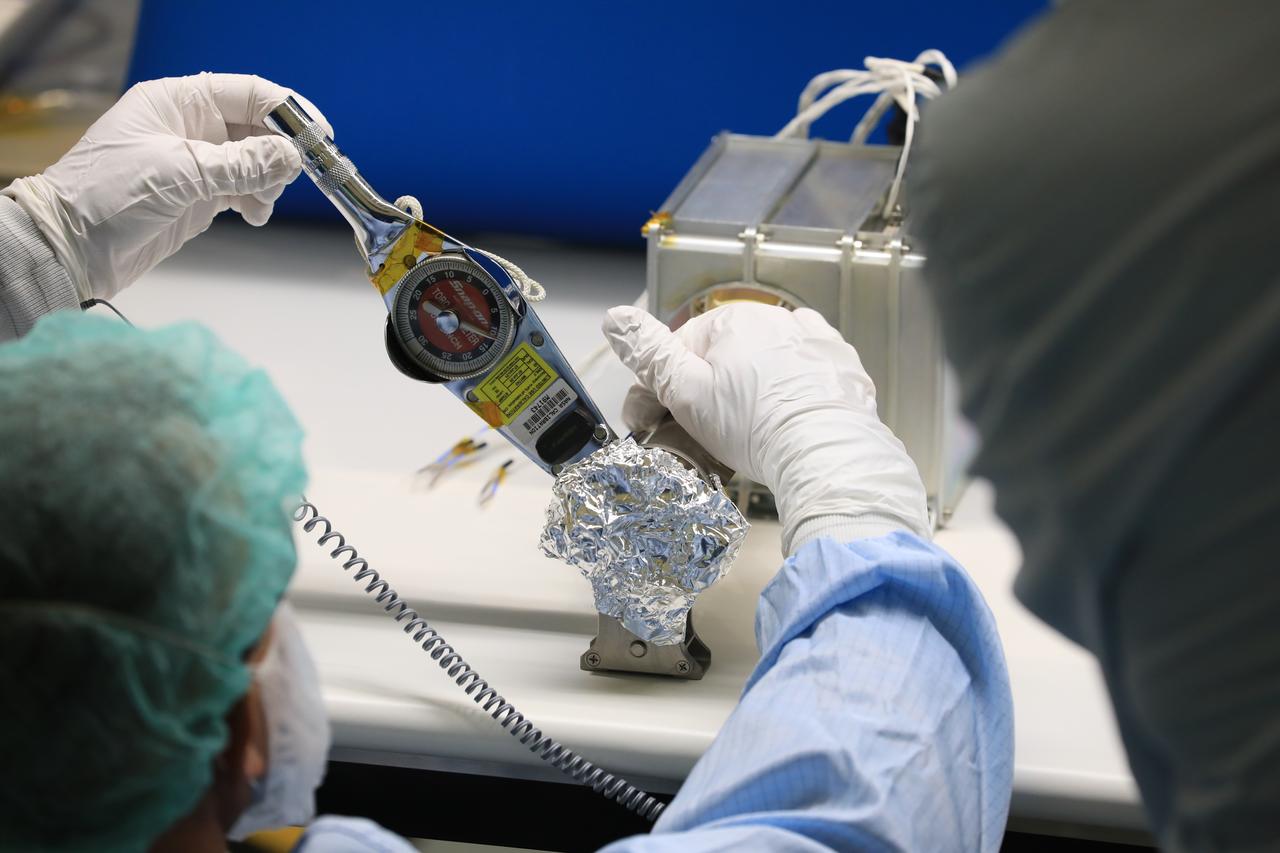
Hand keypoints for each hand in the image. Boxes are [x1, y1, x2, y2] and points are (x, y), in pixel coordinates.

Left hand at [2, 73, 331, 300]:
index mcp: (178, 102)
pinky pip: (245, 189)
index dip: (288, 110)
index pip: (247, 93)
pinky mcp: (198, 194)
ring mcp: (196, 162)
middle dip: (280, 153)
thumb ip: (241, 165)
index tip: (318, 135)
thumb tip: (292, 156)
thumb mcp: (181, 174)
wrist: (72, 248)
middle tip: (290, 177)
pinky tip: (253, 215)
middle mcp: (190, 126)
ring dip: (270, 181)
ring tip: (260, 202)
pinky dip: (257, 201)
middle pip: (258, 128)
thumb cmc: (106, 196)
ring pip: (256, 162)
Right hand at [603, 304, 929, 553]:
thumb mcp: (685, 392)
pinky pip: (805, 369)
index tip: (668, 422)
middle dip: (714, 389)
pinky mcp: (840, 363)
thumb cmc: (753, 427)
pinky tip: (788, 413)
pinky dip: (794, 388)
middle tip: (716, 434)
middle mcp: (774, 318)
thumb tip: (614, 316)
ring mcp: (812, 338)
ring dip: (754, 387)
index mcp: (731, 319)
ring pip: (766, 360)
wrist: (826, 454)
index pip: (683, 349)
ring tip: (755, 430)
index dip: (669, 389)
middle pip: (726, 354)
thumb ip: (648, 353)